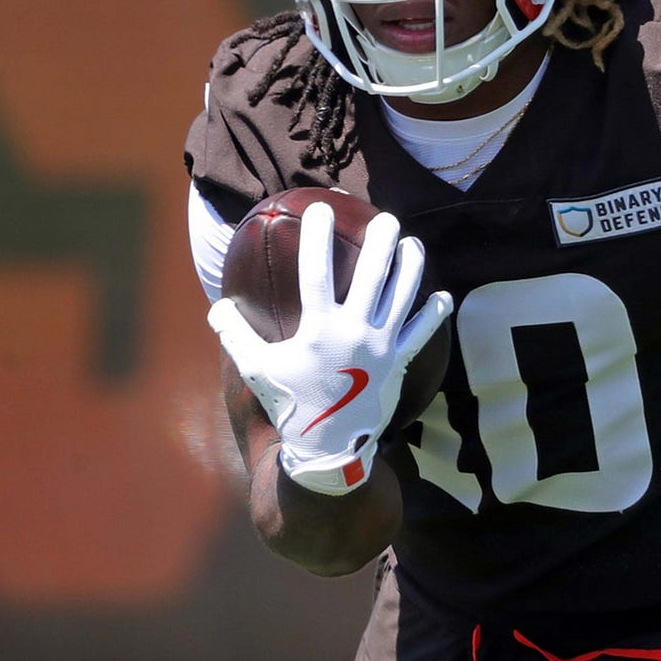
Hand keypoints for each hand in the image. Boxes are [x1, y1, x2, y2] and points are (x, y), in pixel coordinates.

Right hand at [208, 203, 452, 494]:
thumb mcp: (257, 371)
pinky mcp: (400, 363)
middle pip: (374, 275)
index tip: (320, 209)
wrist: (329, 451)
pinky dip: (434, 315)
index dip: (318, 237)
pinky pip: (422, 334)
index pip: (318, 272)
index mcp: (320, 329)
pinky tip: (443, 297)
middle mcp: (356, 332)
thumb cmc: (290, 405)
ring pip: (403, 297)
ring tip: (413, 244)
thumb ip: (235, 336)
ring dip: (411, 267)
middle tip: (386, 217)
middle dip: (381, 241)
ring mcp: (383, 347)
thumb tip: (217, 307)